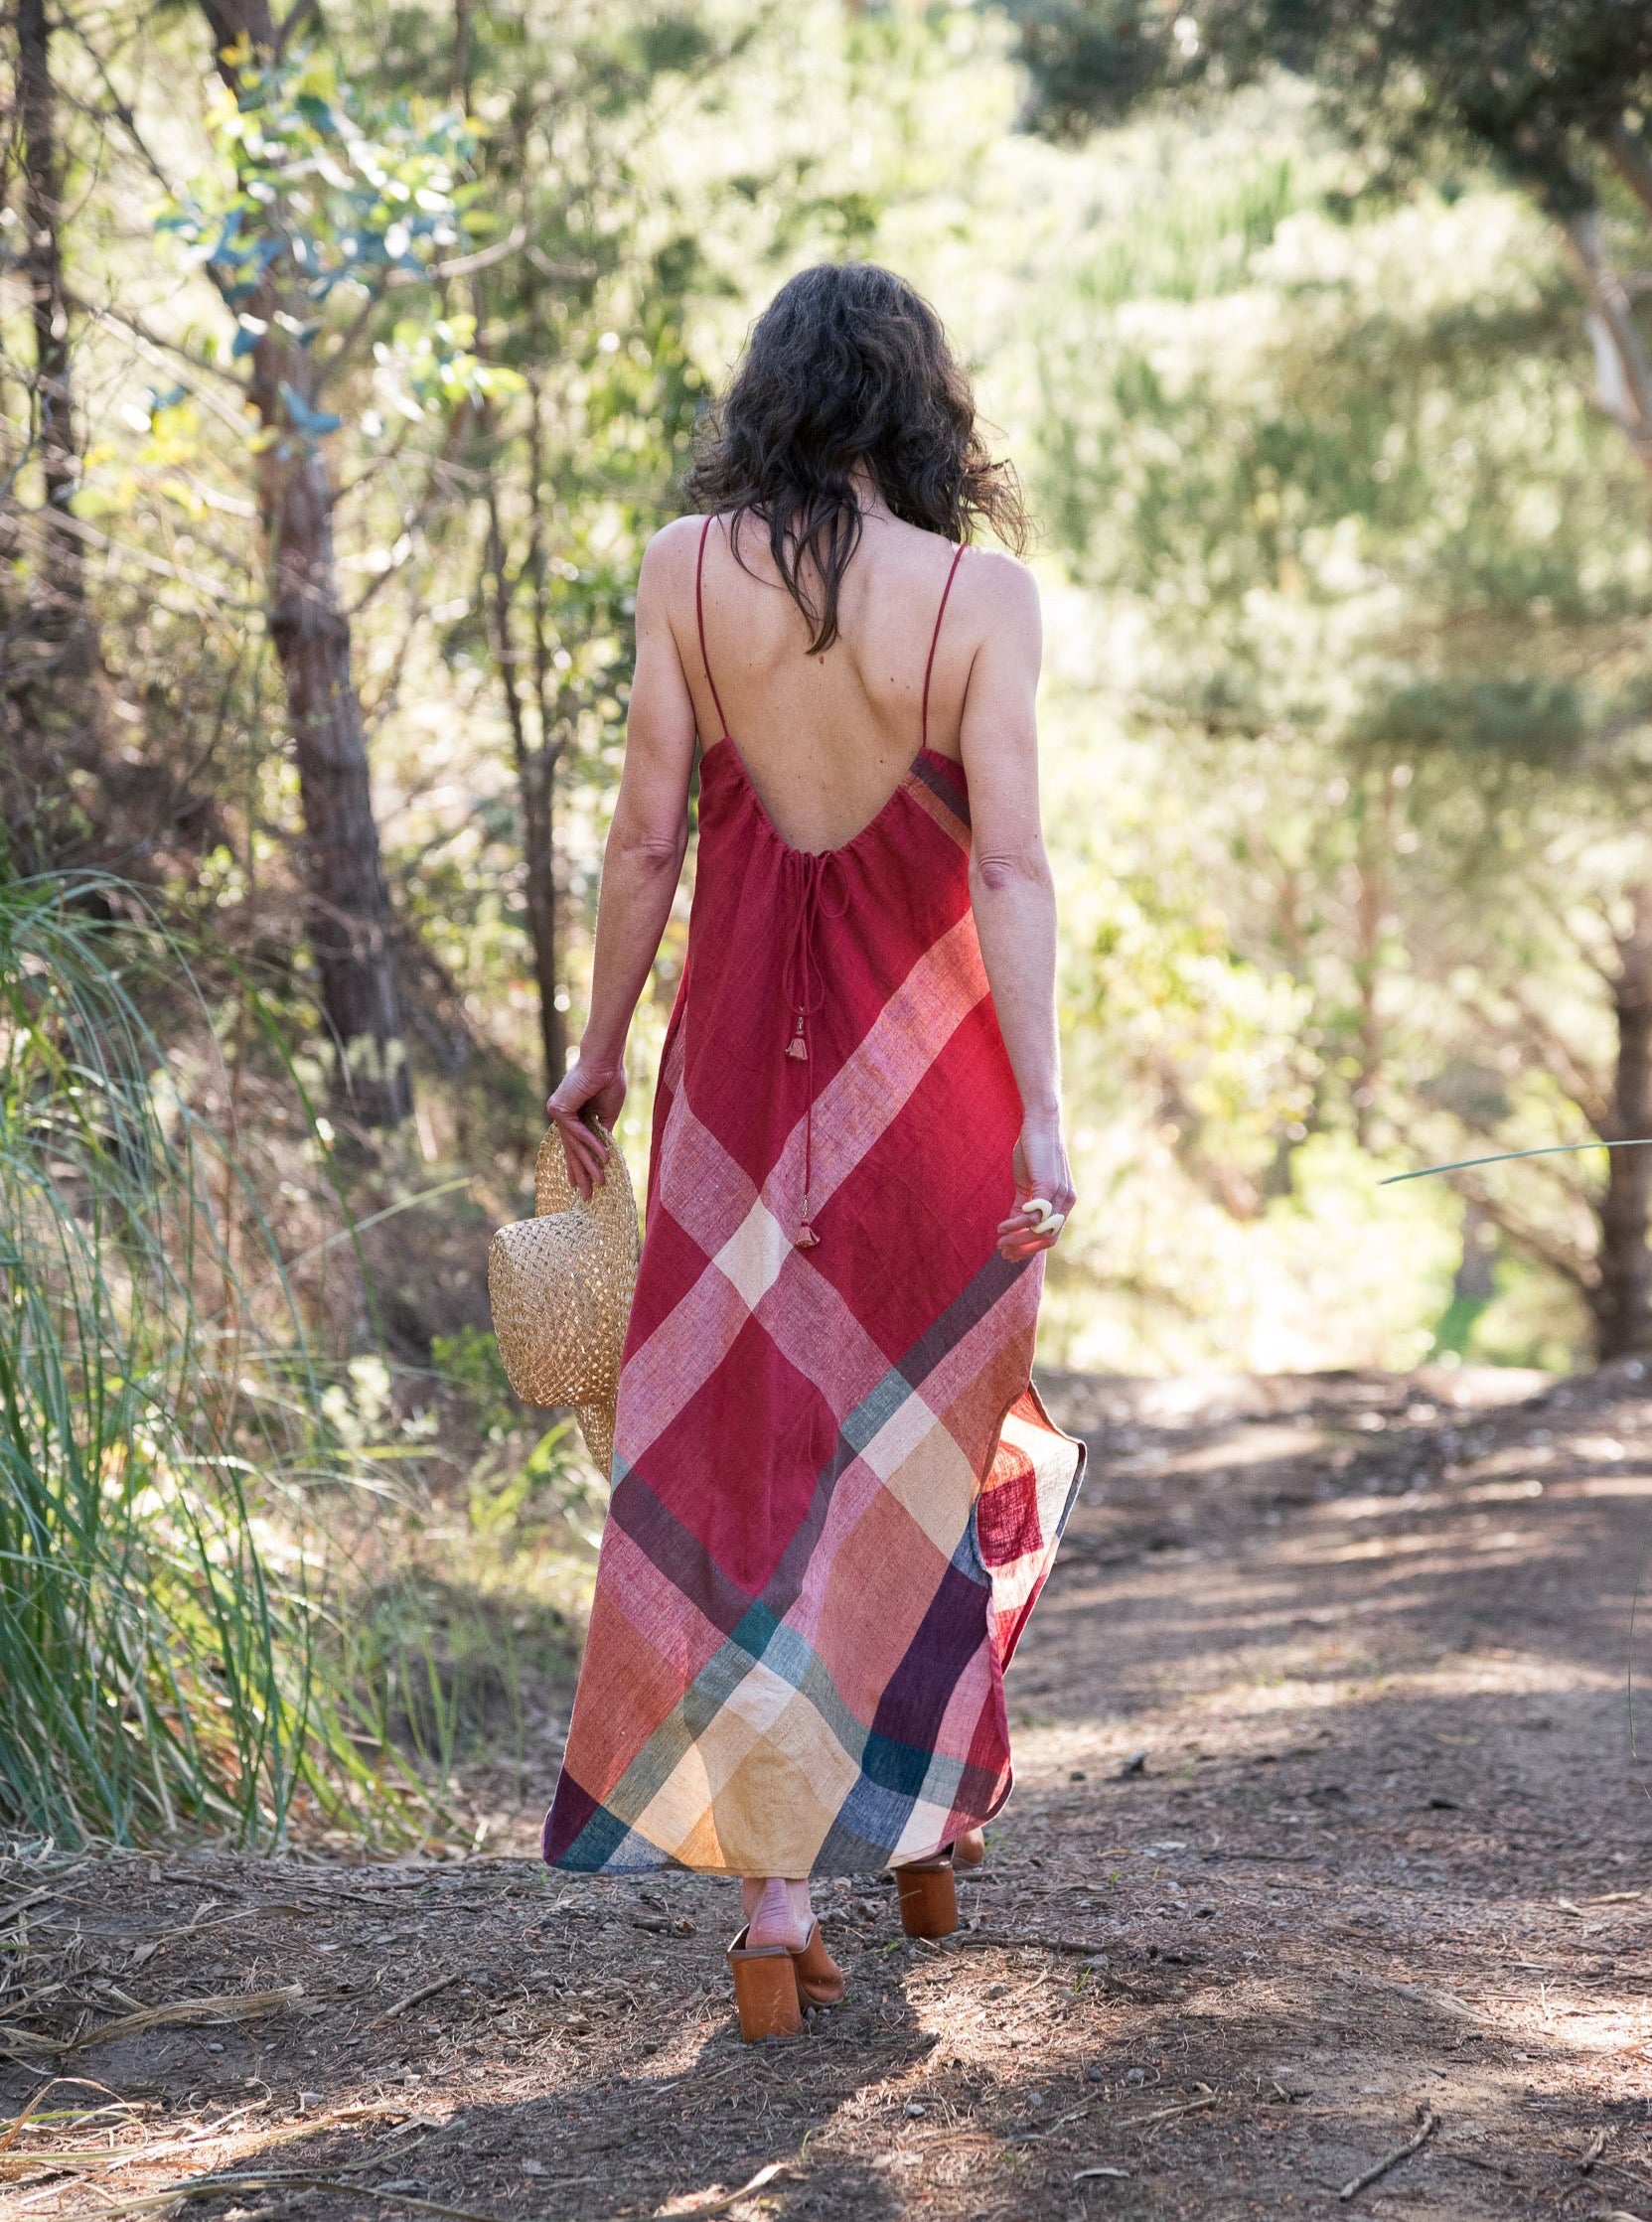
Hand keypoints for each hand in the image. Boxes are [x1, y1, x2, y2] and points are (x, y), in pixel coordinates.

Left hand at [546, 1057, 626, 1199]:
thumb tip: (603, 1155)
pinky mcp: (559, 1109)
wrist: (606, 1061)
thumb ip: (602, 1132)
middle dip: (581, 1173)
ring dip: (588, 1165)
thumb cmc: (609, 1081)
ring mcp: (557, 1112)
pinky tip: (603, 1157)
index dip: (577, 1166)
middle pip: (571, 1150)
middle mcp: (560, 1114)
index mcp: (571, 1115)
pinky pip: (577, 1133)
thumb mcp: (608, 1114)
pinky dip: (591, 1145)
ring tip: (600, 1183)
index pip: (572, 1146)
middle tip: (588, 1195)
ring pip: (574, 1145)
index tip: (579, 1185)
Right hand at [997, 1112, 1074, 1262]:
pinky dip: (1016, 1224)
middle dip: (1024, 1250)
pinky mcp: (1049, 1186)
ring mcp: (1060, 1195)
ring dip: (1018, 1240)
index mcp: (1064, 1202)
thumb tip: (1013, 1226)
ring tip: (1000, 1242)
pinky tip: (1002, 1227)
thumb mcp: (1028, 1183)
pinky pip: (1034, 1215)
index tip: (1009, 1254)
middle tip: (1003, 1253)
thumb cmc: (1033, 1151)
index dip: (1030, 1249)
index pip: (1051, 1237)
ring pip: (1041, 1231)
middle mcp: (1067, 1201)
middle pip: (1049, 1240)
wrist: (1040, 1123)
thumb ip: (1024, 1205)